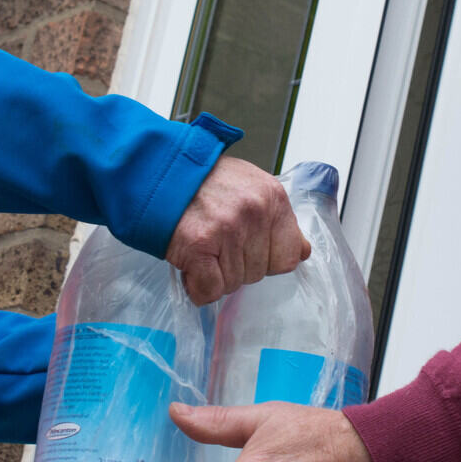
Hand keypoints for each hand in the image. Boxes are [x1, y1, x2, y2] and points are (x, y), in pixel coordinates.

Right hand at [167, 156, 307, 304]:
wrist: (158, 171)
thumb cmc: (202, 180)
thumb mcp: (251, 186)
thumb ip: (277, 219)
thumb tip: (302, 251)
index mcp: (272, 197)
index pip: (290, 256)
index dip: (266, 259)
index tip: (248, 248)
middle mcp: (255, 213)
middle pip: (258, 273)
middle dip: (236, 265)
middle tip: (215, 240)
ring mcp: (228, 230)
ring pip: (233, 283)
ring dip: (215, 274)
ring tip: (201, 245)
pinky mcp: (199, 246)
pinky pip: (210, 290)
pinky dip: (198, 287)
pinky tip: (191, 267)